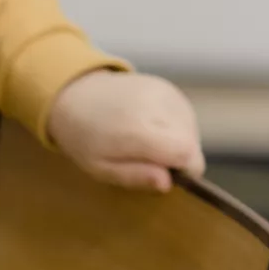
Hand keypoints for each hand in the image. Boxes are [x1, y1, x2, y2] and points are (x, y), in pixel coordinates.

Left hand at [46, 69, 204, 192]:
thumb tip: (168, 183)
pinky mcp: (167, 86)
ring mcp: (163, 92)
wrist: (76, 95)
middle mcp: (155, 105)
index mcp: (136, 129)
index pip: (186, 152)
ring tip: (149, 143)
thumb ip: (135, 176)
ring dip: (179, 142)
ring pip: (192, 129)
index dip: (187, 171)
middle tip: (152, 161)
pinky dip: (176, 126)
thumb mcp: (100, 168)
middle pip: (192, 142)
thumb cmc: (85, 139)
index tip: (171, 178)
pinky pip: (186, 115)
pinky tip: (153, 128)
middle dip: (180, 158)